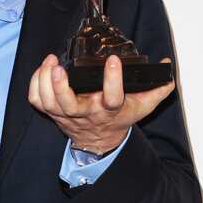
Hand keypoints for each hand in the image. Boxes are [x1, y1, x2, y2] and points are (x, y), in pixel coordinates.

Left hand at [27, 53, 173, 154]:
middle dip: (61, 88)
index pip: (113, 97)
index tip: (113, 61)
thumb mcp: (143, 105)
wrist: (101, 141)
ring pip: (49, 103)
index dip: (113, 80)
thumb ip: (157, 88)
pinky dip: (35, 86)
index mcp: (110, 110)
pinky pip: (37, 102)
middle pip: (69, 105)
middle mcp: (86, 113)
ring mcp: (67, 115)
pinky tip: (41, 70)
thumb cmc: (119, 118)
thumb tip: (167, 70)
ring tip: (50, 62)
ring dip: (45, 83)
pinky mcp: (54, 113)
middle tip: (59, 68)